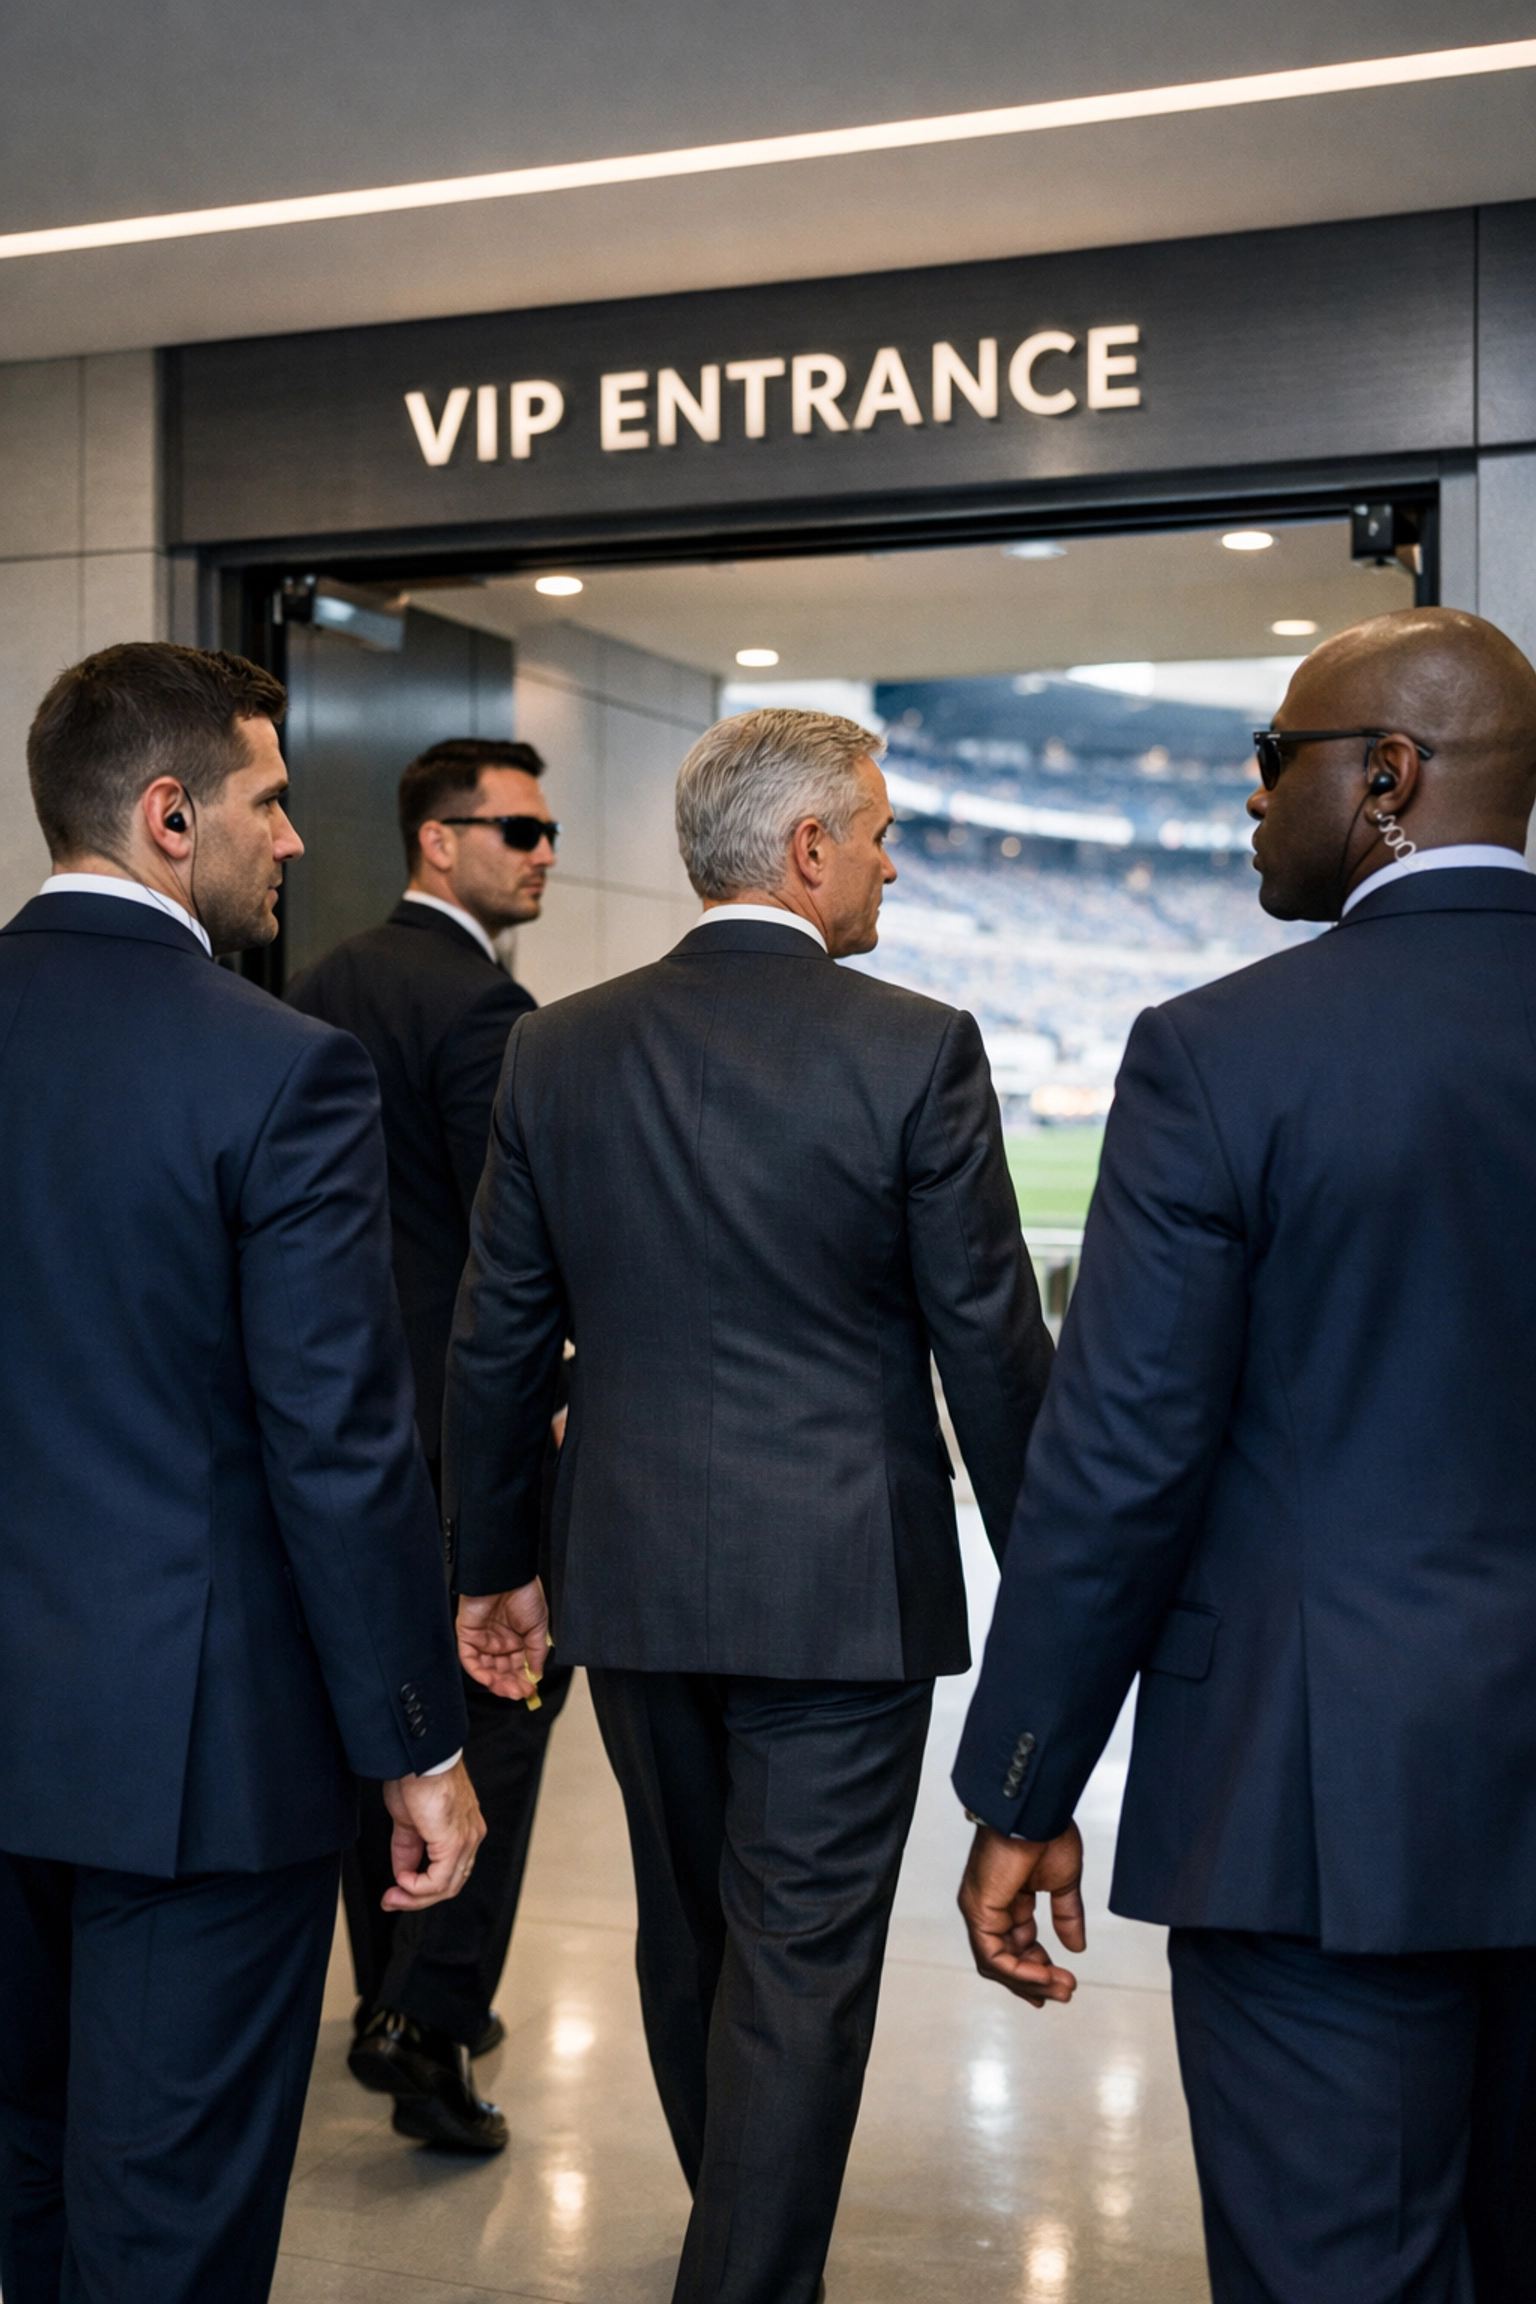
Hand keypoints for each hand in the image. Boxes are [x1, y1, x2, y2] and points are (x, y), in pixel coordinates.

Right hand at [380, 1760, 484, 1911]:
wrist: (421, 1759)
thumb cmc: (417, 1775)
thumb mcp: (408, 1819)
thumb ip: (407, 1848)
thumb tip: (402, 1871)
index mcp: (463, 1827)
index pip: (449, 1869)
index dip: (422, 1885)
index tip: (396, 1889)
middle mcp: (470, 1835)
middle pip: (451, 1882)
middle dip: (417, 1897)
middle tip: (392, 1900)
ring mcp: (466, 1840)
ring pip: (447, 1886)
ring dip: (416, 1897)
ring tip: (394, 1896)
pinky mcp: (454, 1843)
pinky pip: (439, 1881)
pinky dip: (417, 1887)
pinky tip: (402, 1880)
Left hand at [457, 1578, 550, 1702]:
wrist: (507, 1575)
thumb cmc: (525, 1593)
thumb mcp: (539, 1627)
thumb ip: (537, 1653)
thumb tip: (537, 1675)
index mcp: (517, 1638)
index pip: (518, 1666)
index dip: (524, 1680)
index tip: (530, 1691)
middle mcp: (499, 1640)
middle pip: (502, 1671)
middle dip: (511, 1684)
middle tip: (520, 1693)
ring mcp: (483, 1638)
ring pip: (486, 1669)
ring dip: (497, 1682)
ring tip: (509, 1689)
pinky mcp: (467, 1634)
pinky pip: (470, 1659)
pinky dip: (480, 1672)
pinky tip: (492, 1680)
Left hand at [958, 1819, 1084, 2006]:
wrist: (1036, 1810)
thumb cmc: (1046, 1831)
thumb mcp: (1062, 1882)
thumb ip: (1067, 1915)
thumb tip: (1076, 1946)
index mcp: (1007, 1897)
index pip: (1016, 1944)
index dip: (1036, 1968)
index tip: (1061, 1982)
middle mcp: (988, 1905)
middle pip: (1004, 1959)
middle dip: (1035, 1981)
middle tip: (1064, 1992)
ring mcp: (980, 1908)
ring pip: (996, 1963)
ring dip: (1030, 1982)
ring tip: (1061, 1988)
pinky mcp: (978, 1909)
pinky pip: (993, 1955)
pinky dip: (1018, 1972)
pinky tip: (1044, 1976)